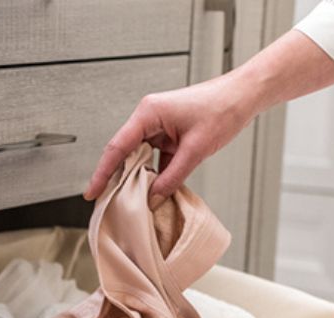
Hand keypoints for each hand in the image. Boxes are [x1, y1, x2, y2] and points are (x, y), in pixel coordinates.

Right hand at [83, 74, 255, 205]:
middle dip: (117, 179)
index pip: (117, 147)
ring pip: (139, 159)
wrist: (242, 97)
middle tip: (108, 204)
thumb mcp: (195, 150)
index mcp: (148, 113)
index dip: (102, 173)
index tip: (91, 192)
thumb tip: (154, 198)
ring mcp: (158, 127)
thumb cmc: (221, 110)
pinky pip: (154, 160)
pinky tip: (155, 193)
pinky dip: (154, 176)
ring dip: (138, 179)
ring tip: (132, 203)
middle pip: (123, 154)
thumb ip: (172, 177)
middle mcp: (148, 118)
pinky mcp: (169, 136)